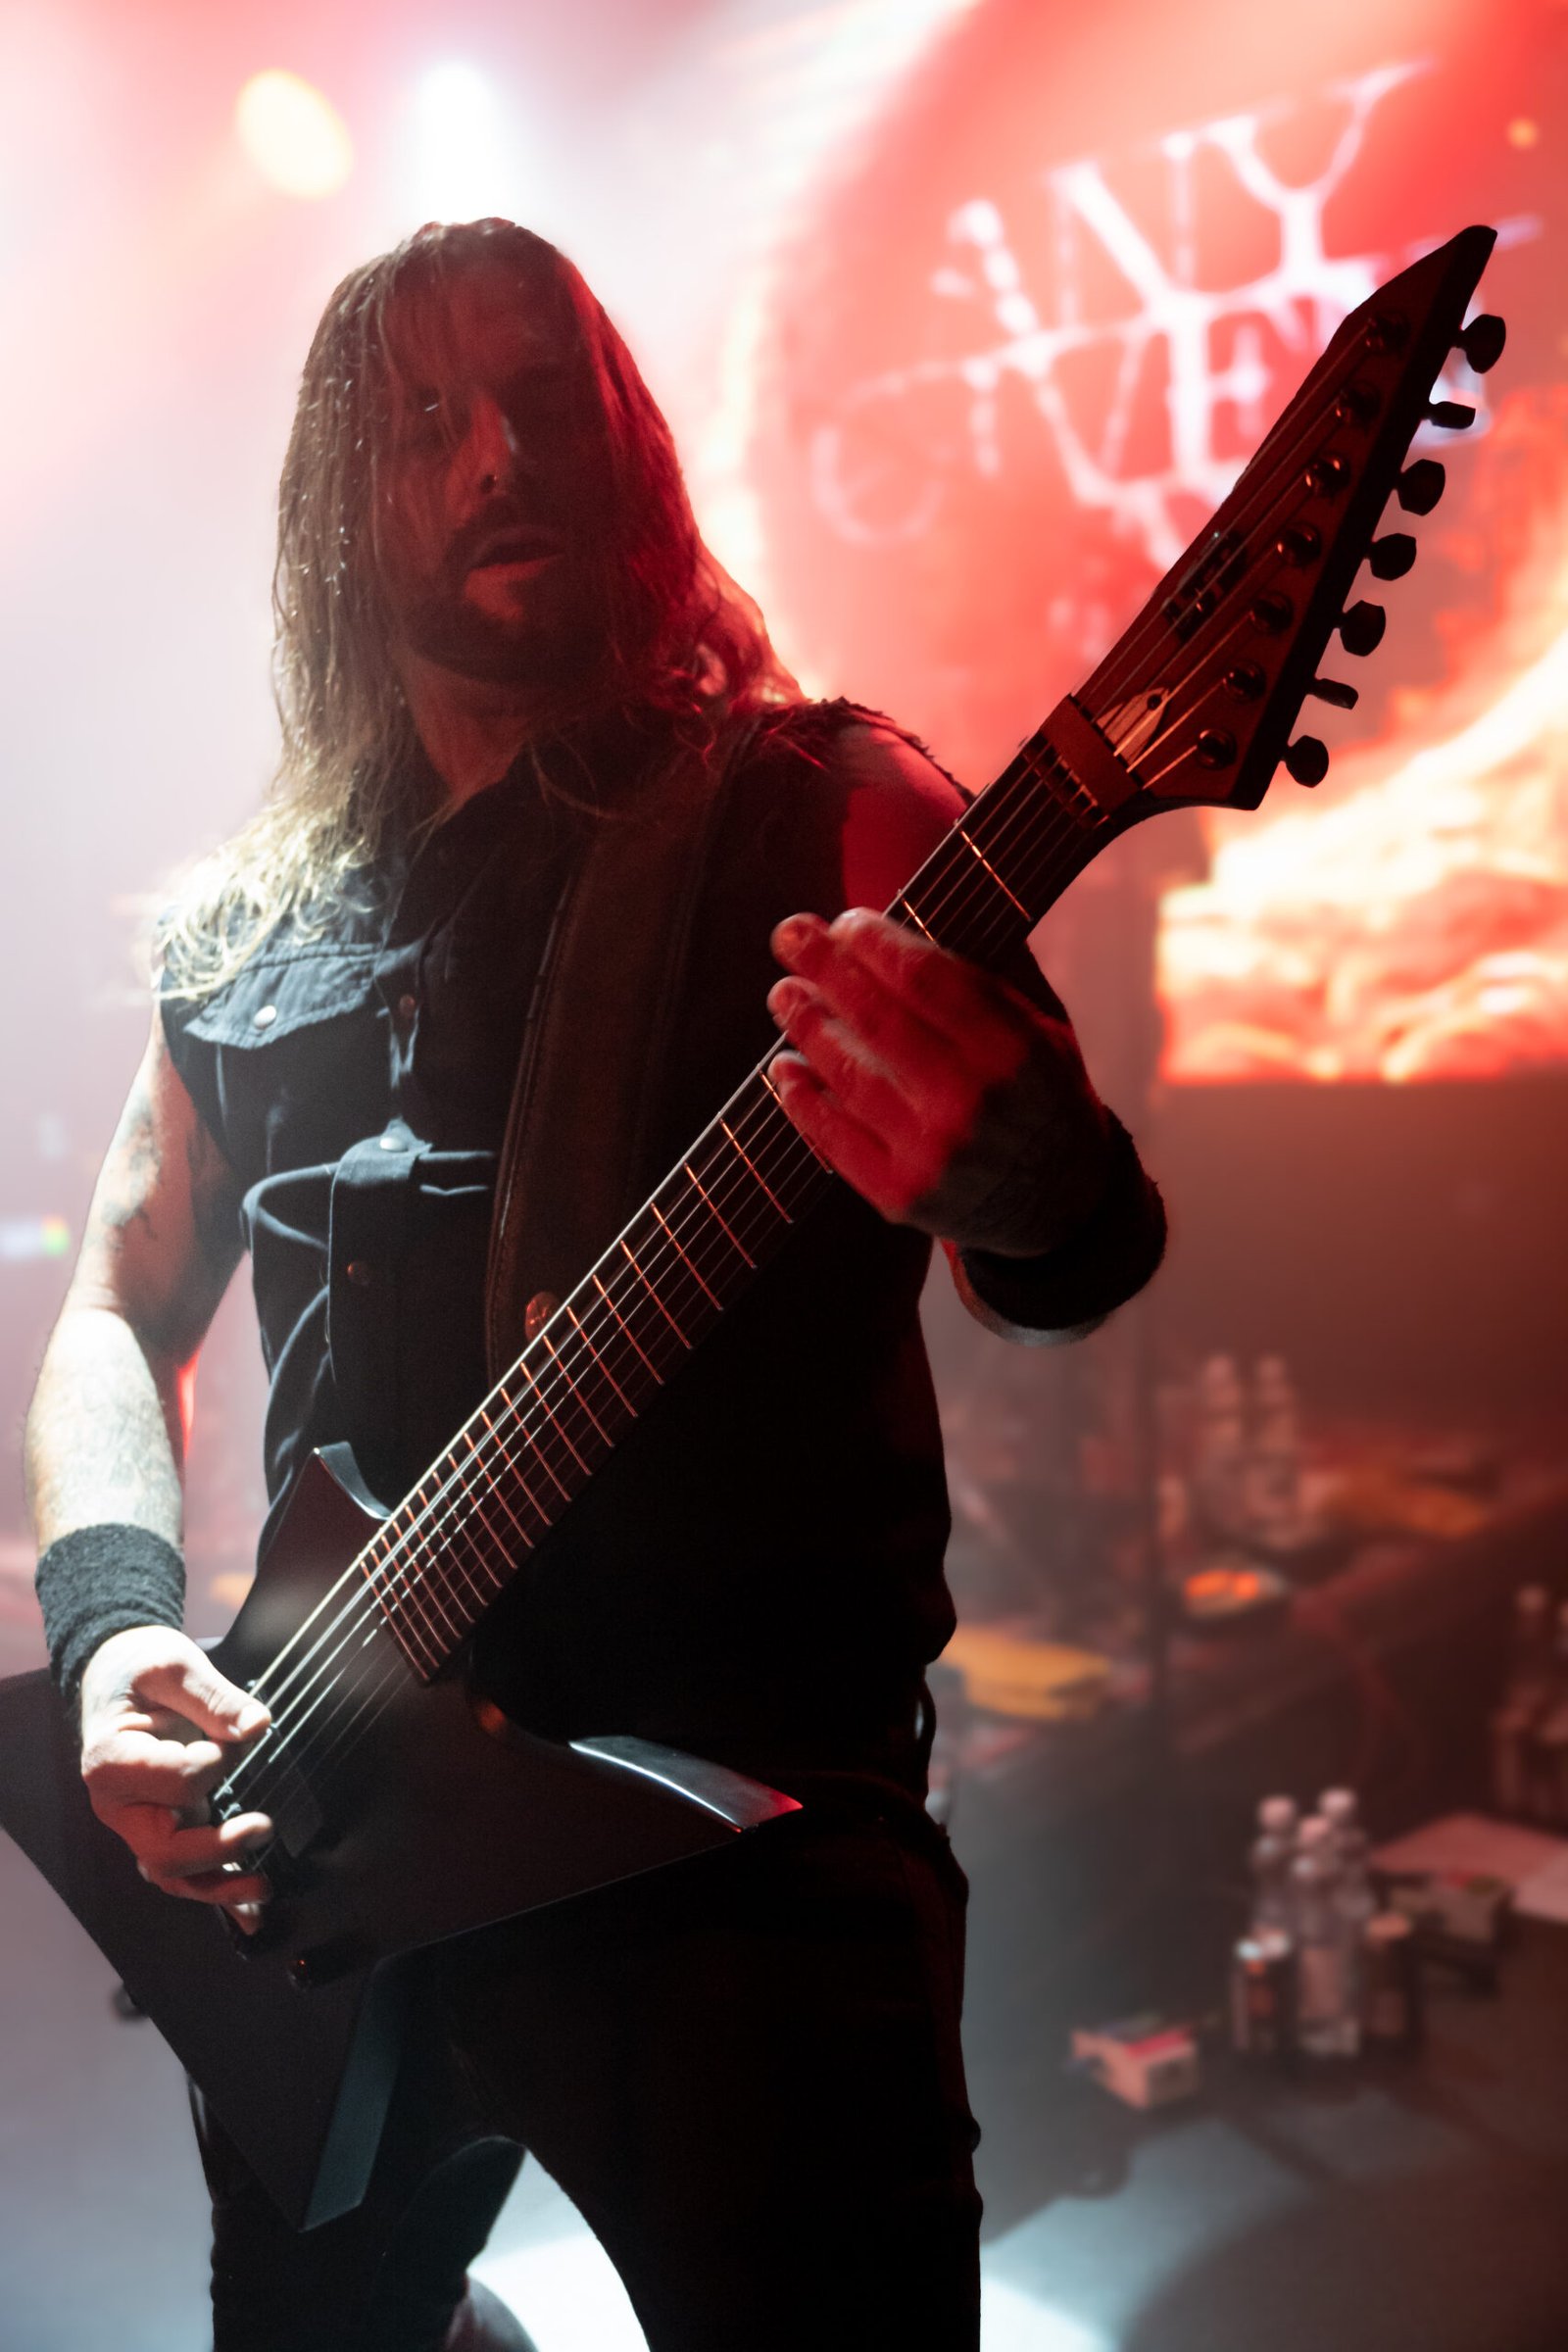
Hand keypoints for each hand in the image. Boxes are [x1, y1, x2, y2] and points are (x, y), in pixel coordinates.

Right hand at [78, 1625, 273, 1931]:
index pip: (174, 1781)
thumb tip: (256, 1727)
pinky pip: (184, 1872)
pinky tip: (250, 1913)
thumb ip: (213, 1697)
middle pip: (163, 1850)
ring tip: (265, 1887)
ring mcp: (139, 1822)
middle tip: (263, 1827)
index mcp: (111, 1760)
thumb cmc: (141, 1668)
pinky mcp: (161, 1828)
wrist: (120, 1675)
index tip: (234, 1738)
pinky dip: (217, 1894)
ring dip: (219, 1887)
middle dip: (217, 1850)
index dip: (213, 1763)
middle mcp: (119, 1804)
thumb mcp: (173, 1666)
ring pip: (173, 1874)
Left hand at [767, 908, 1111, 1256]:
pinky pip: (833, 1138)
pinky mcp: (898, 1194)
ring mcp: (928, 1153)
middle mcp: (969, 1102)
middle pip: (875, 1020)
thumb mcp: (1046, 1033)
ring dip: (805, 1026)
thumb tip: (916, 921)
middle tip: (790, 936)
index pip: (925, 980)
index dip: (875, 944)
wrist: (1062, 1208)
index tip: (846, 921)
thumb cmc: (1046, 1103)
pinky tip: (786, 1067)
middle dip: (824, 968)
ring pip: (847, 1074)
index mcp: (1011, 1052)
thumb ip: (988, 982)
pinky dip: (801, 1099)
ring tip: (786, 995)